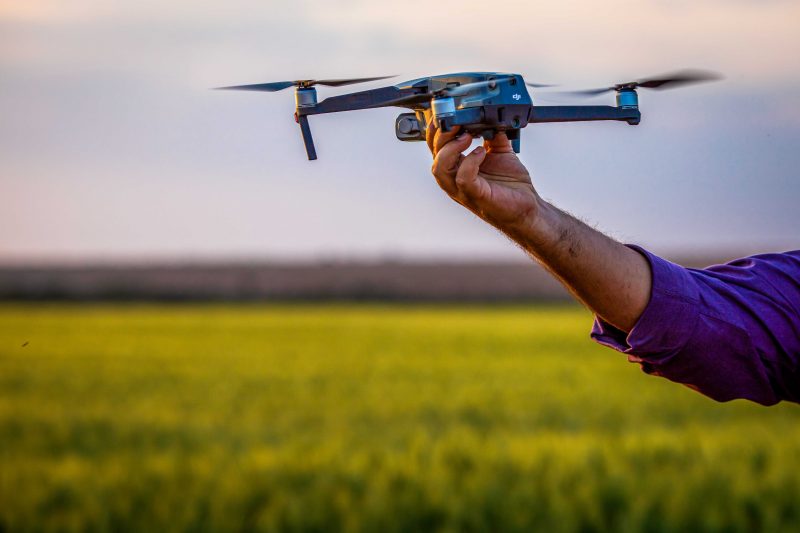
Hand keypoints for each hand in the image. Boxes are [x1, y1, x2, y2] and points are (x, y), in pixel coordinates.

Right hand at [427, 121, 541, 231]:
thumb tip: (491, 116)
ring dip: (450, 149)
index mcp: (457, 167)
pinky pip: (463, 179)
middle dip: (441, 135)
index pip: (436, 147)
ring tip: (466, 136)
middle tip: (455, 122)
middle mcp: (455, 179)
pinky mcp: (476, 195)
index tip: (447, 113)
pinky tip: (481, 152)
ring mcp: (463, 189)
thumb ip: (493, 135)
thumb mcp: (500, 152)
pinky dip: (470, 162)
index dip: (436, 129)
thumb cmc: (510, 186)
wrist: (526, 207)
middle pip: (434, 155)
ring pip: (440, 169)